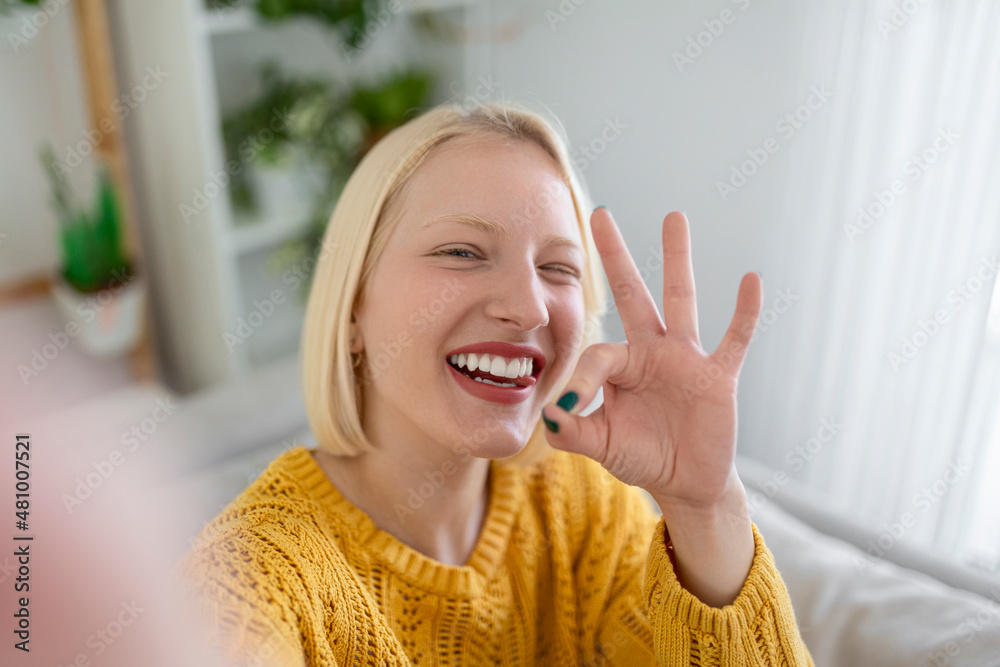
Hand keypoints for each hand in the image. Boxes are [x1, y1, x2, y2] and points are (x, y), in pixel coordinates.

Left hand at [542, 207, 761, 511]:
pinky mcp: (718, 376)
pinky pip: (734, 338)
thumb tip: (548, 415)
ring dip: (677, 259)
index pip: (597, 356)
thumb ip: (572, 431)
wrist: (685, 482)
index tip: (567, 407)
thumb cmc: (640, 456)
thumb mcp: (600, 445)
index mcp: (619, 366)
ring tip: (674, 216)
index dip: (581, 381)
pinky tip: (751, 280)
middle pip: (631, 295)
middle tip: (599, 213)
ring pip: (680, 300)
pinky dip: (744, 312)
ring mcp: (686, 359)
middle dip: (615, 256)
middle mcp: (651, 352)